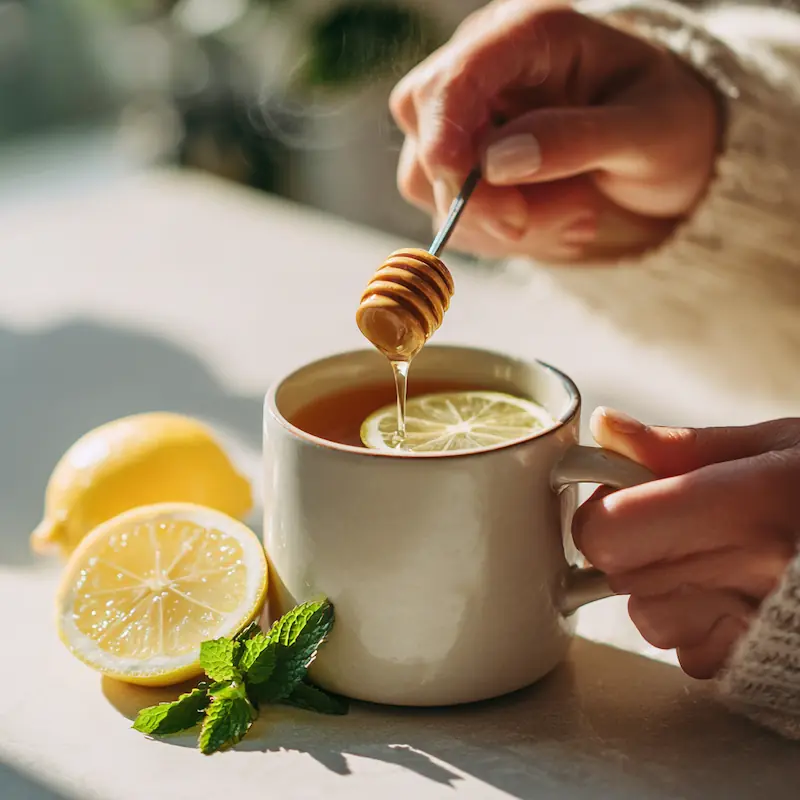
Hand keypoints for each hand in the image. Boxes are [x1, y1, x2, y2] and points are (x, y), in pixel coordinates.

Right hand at [390, 0, 720, 260]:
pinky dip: (497, 234)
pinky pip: (450, 213)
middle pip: (426, 129)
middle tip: (528, 223)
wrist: (671, 156)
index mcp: (533, 34)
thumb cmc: (671, 126)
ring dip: (495, 221)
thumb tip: (495, 162)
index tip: (462, 184)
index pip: (456, 74)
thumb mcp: (651, 130)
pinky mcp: (465, 167)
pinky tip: (556, 221)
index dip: (443, 130)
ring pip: (429, 181)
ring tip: (576, 215)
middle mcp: (488, 70)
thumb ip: (576, 140)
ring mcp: (470, 121)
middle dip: (475, 193)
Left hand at [573, 408, 799, 678]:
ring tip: (722, 560)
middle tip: (679, 521)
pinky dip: (697, 627)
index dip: (605, 512)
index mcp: (750, 504)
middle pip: (616, 572)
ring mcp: (756, 632)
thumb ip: (684, 446)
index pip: (611, 530)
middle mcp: (750, 574)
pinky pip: (686, 653)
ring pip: (646, 616)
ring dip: (662, 588)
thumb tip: (608, 428)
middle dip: (630, 542)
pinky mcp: (758, 670)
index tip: (626, 495)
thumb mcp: (782, 447)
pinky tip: (742, 600)